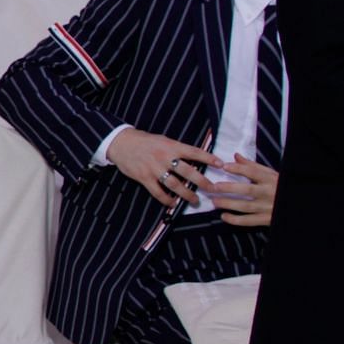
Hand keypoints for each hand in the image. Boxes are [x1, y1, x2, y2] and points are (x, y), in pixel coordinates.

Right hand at [105, 129, 220, 206]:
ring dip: (187, 194)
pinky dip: (167, 199)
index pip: (194, 152)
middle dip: (202, 182)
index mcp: (171, 146)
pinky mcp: (144, 178)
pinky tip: (173, 204)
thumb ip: (176, 149)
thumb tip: (193, 158)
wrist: (121, 143)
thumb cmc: (144, 141)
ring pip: (175, 184)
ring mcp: (154, 168)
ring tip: (195, 200)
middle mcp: (164, 157)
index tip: (221, 164)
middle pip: (188, 172)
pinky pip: (158, 192)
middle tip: (213, 189)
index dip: (208, 158)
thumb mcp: (162, 140)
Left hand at [205, 154, 277, 226]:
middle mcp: (269, 193)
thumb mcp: (271, 174)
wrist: (298, 204)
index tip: (224, 166)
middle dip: (230, 188)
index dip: (238, 169)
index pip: (253, 172)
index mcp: (271, 179)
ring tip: (215, 201)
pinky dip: (235, 220)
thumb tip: (236, 156)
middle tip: (214, 187)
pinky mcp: (266, 220)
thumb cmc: (281, 186)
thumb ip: (253, 166)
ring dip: (229, 204)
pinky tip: (224, 216)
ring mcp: (268, 207)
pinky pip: (249, 221)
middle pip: (248, 190)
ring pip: (246, 206)